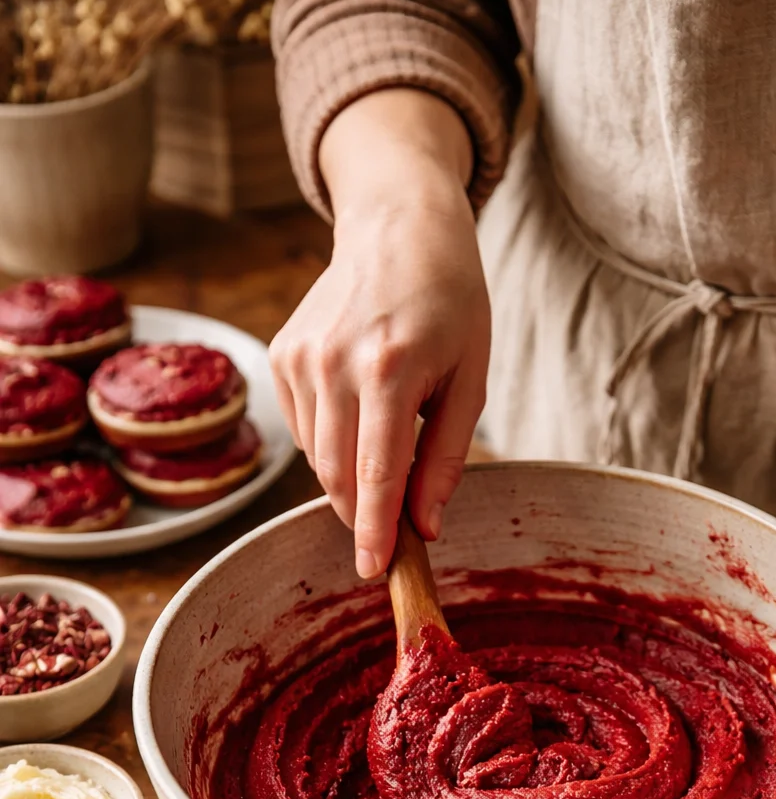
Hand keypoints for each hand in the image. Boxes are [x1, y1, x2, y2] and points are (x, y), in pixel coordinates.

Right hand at [269, 91, 489, 577]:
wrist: (398, 226)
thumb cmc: (450, 302)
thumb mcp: (471, 379)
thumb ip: (446, 457)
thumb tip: (425, 525)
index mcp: (389, 370)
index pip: (375, 475)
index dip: (375, 532)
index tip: (373, 572)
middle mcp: (334, 363)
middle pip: (336, 475)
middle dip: (361, 517)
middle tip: (388, 541)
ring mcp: (299, 357)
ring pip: (315, 457)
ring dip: (348, 478)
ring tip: (386, 447)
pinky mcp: (281, 354)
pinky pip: (302, 428)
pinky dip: (330, 440)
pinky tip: (359, 412)